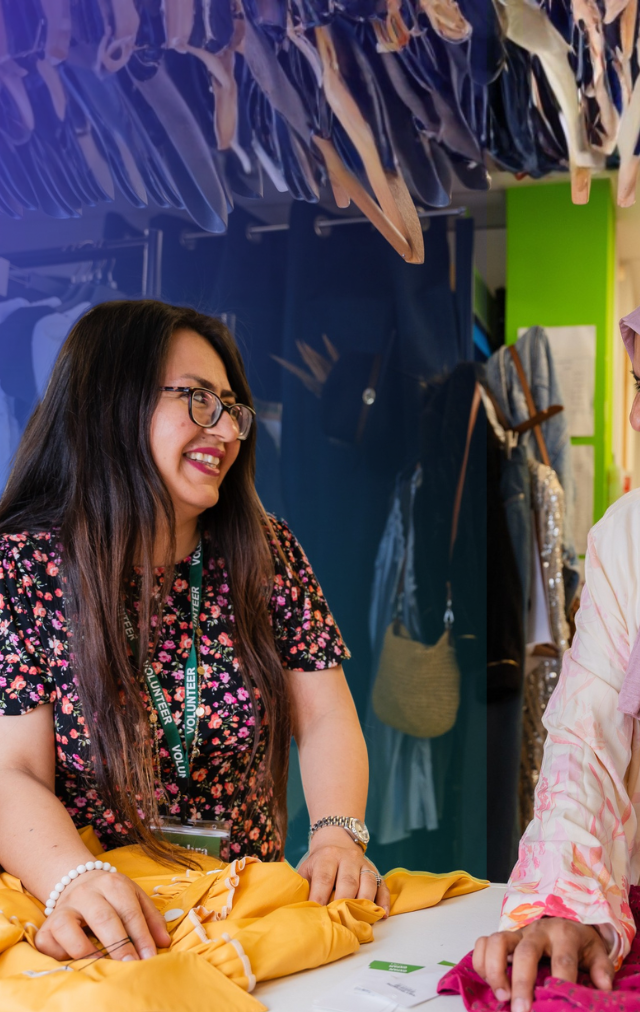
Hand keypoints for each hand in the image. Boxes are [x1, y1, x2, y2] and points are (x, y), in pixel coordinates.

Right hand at [35, 869, 170, 962]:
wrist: (77, 882)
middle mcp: (86, 892)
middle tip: (130, 964)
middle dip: (118, 944)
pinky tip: (75, 961)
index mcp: (112, 883)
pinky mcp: (46, 925)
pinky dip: (60, 954)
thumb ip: (150, 918)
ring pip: (67, 927)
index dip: (141, 935)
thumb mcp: (134, 898)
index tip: (150, 957)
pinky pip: (48, 942)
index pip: (129, 910)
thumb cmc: (112, 897)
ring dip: (85, 950)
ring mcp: (64, 908)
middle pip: (102, 917)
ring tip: (100, 965)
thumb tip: (164, 942)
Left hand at [297, 826, 390, 915]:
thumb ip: (303, 887)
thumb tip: (296, 911)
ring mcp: (363, 865)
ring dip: (365, 904)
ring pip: (368, 883)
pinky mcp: (375, 871)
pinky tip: (381, 915)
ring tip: (360, 923)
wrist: (337, 839)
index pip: (324, 878)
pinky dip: (383, 901)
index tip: (318, 915)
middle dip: (344, 904)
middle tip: (340, 924)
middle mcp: (347, 859)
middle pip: (348, 882)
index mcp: (327, 857)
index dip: (321, 897)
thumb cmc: (319, 862)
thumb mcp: (307, 868)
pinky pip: (383, 886)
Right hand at [473, 918, 614, 1010]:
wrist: (563, 919)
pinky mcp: (503, 936)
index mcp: (564, 935)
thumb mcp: (595, 951)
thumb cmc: (577, 941)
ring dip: (495, 969)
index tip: (558, 1003)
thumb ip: (601, 968)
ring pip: (498, 941)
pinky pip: (483, 942)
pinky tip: (488, 982)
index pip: (563, 960)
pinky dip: (480, 961)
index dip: (560, 982)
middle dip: (522, 983)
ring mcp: (517, 933)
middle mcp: (537, 931)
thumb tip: (604, 988)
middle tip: (521, 1010)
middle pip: (526, 952)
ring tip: (501, 997)